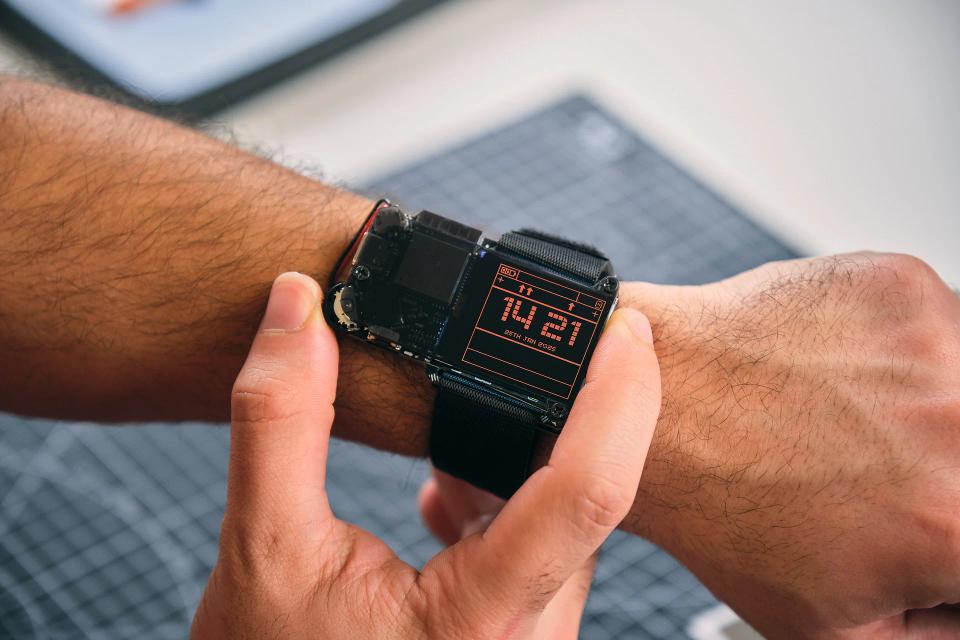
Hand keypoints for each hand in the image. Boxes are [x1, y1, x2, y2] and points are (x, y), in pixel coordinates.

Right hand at [191, 272, 661, 639]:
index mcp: (485, 619)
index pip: (590, 491)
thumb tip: (299, 307)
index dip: (620, 396)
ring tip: (447, 433)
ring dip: (516, 455)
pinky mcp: (517, 627)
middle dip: (559, 409)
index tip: (623, 325)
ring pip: (565, 516)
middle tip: (517, 345)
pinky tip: (444, 494)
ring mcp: (531, 634)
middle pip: (588, 491)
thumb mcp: (264, 550)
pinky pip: (541, 543)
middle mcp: (532, 633)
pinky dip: (500, 496)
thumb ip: (280, 421)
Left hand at [622, 253, 959, 638]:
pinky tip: (832, 373)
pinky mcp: (903, 287)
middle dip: (937, 469)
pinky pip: (933, 325)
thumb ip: (933, 636)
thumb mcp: (836, 630)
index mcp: (958, 524)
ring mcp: (935, 344)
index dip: (947, 537)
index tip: (918, 516)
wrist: (654, 409)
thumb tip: (956, 606)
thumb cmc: (721, 512)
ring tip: (844, 421)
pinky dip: (896, 351)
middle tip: (878, 467)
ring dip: (926, 406)